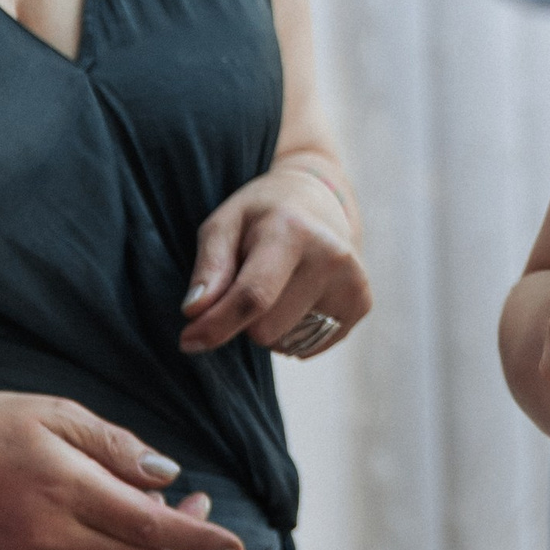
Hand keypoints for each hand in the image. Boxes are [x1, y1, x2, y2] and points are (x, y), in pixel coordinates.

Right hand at [0, 391, 251, 549]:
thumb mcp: (60, 414)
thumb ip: (119, 447)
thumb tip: (167, 476)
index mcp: (66, 490)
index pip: (151, 528)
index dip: (200, 539)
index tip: (237, 547)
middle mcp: (50, 537)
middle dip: (180, 538)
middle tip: (192, 502)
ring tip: (149, 510)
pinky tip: (106, 525)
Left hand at [178, 162, 371, 361]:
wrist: (319, 201)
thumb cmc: (260, 215)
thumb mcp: (223, 224)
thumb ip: (209, 267)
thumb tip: (195, 312)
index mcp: (292, 231)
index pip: (253, 296)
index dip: (217, 326)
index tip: (188, 341)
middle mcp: (331, 257)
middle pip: (265, 329)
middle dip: (245, 317)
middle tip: (252, 280)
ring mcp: (353, 282)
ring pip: (285, 343)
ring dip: (270, 326)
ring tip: (278, 287)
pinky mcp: (361, 303)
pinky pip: (307, 349)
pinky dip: (292, 333)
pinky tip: (297, 298)